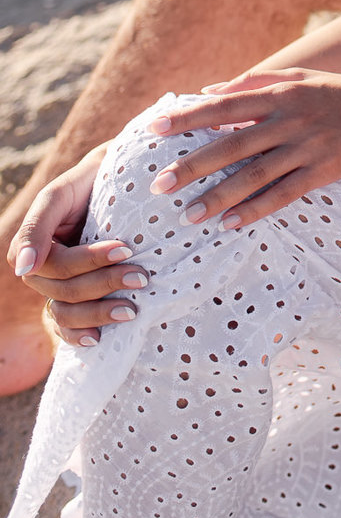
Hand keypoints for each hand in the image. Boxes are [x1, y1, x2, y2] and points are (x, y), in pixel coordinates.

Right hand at [7, 146, 149, 348]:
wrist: (110, 179)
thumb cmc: (85, 183)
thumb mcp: (57, 196)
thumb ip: (36, 227)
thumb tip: (23, 268)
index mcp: (32, 249)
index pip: (59, 267)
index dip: (91, 261)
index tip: (125, 248)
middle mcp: (40, 274)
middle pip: (67, 292)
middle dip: (105, 286)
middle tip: (141, 277)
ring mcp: (55, 289)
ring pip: (67, 314)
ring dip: (98, 315)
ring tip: (132, 310)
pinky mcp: (72, 299)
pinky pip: (66, 327)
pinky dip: (78, 335)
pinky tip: (98, 339)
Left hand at [142, 69, 340, 230]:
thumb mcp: (306, 78)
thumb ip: (258, 80)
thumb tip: (209, 90)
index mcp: (282, 93)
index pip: (224, 105)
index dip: (187, 117)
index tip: (153, 129)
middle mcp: (292, 118)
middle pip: (231, 144)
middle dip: (191, 165)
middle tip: (157, 185)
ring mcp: (310, 146)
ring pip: (254, 175)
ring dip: (218, 196)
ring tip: (187, 215)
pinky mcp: (327, 170)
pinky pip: (284, 194)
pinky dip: (256, 209)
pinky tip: (230, 224)